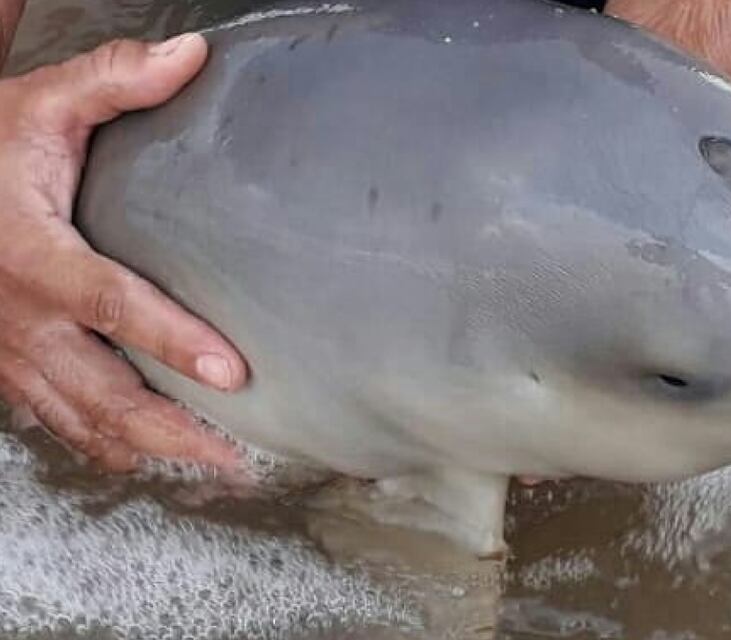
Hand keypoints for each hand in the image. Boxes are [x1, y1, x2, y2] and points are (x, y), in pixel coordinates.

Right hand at [0, 34, 247, 472]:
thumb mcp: (40, 103)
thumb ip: (112, 78)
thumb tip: (190, 56)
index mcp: (31, 253)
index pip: (109, 305)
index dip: (171, 340)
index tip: (233, 372)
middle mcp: (20, 317)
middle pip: (101, 392)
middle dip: (173, 431)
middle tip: (239, 457)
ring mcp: (11, 352)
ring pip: (81, 420)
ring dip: (150, 450)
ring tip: (215, 468)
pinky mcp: (10, 368)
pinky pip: (58, 421)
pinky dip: (107, 445)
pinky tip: (152, 456)